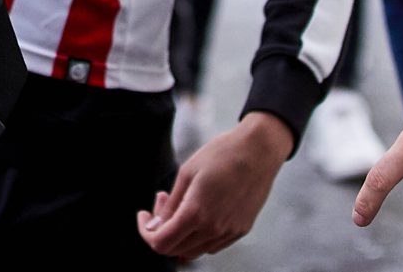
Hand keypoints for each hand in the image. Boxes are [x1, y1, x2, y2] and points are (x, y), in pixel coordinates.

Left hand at [137, 110, 287, 259]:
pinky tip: (199, 212)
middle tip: (163, 201)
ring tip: (181, 203)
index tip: (144, 215)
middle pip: (176, 249)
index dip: (146, 233)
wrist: (258, 151)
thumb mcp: (186, 173)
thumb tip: (154, 227)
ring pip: (194, 250)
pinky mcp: (241, 230)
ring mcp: (230, 232)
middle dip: (161, 230)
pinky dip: (198, 236)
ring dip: (180, 233)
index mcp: (196, 213)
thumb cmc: (221, 155)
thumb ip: (170, 206)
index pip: (161, 243)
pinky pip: (212, 245)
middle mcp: (214, 229)